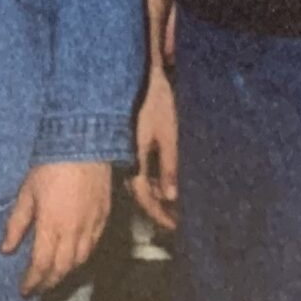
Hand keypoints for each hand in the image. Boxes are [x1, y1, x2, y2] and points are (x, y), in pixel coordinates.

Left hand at [3, 160, 111, 295]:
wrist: (84, 147)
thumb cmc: (50, 167)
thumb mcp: (26, 193)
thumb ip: (17, 224)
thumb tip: (5, 249)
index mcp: (52, 226)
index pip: (42, 265)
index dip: (32, 281)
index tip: (24, 291)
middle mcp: (74, 233)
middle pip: (62, 269)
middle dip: (49, 282)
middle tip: (38, 289)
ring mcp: (92, 228)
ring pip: (80, 261)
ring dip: (66, 273)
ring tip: (53, 278)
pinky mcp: (105, 220)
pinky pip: (93, 248)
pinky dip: (82, 259)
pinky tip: (74, 259)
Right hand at [129, 66, 179, 232]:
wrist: (138, 73)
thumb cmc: (156, 101)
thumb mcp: (168, 134)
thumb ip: (169, 166)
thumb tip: (172, 195)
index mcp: (135, 158)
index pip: (146, 196)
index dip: (160, 214)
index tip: (174, 227)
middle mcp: (126, 157)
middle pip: (141, 191)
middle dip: (158, 208)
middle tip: (175, 220)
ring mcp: (125, 149)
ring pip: (139, 180)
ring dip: (155, 194)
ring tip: (172, 205)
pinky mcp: (127, 141)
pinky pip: (138, 167)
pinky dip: (150, 178)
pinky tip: (161, 181)